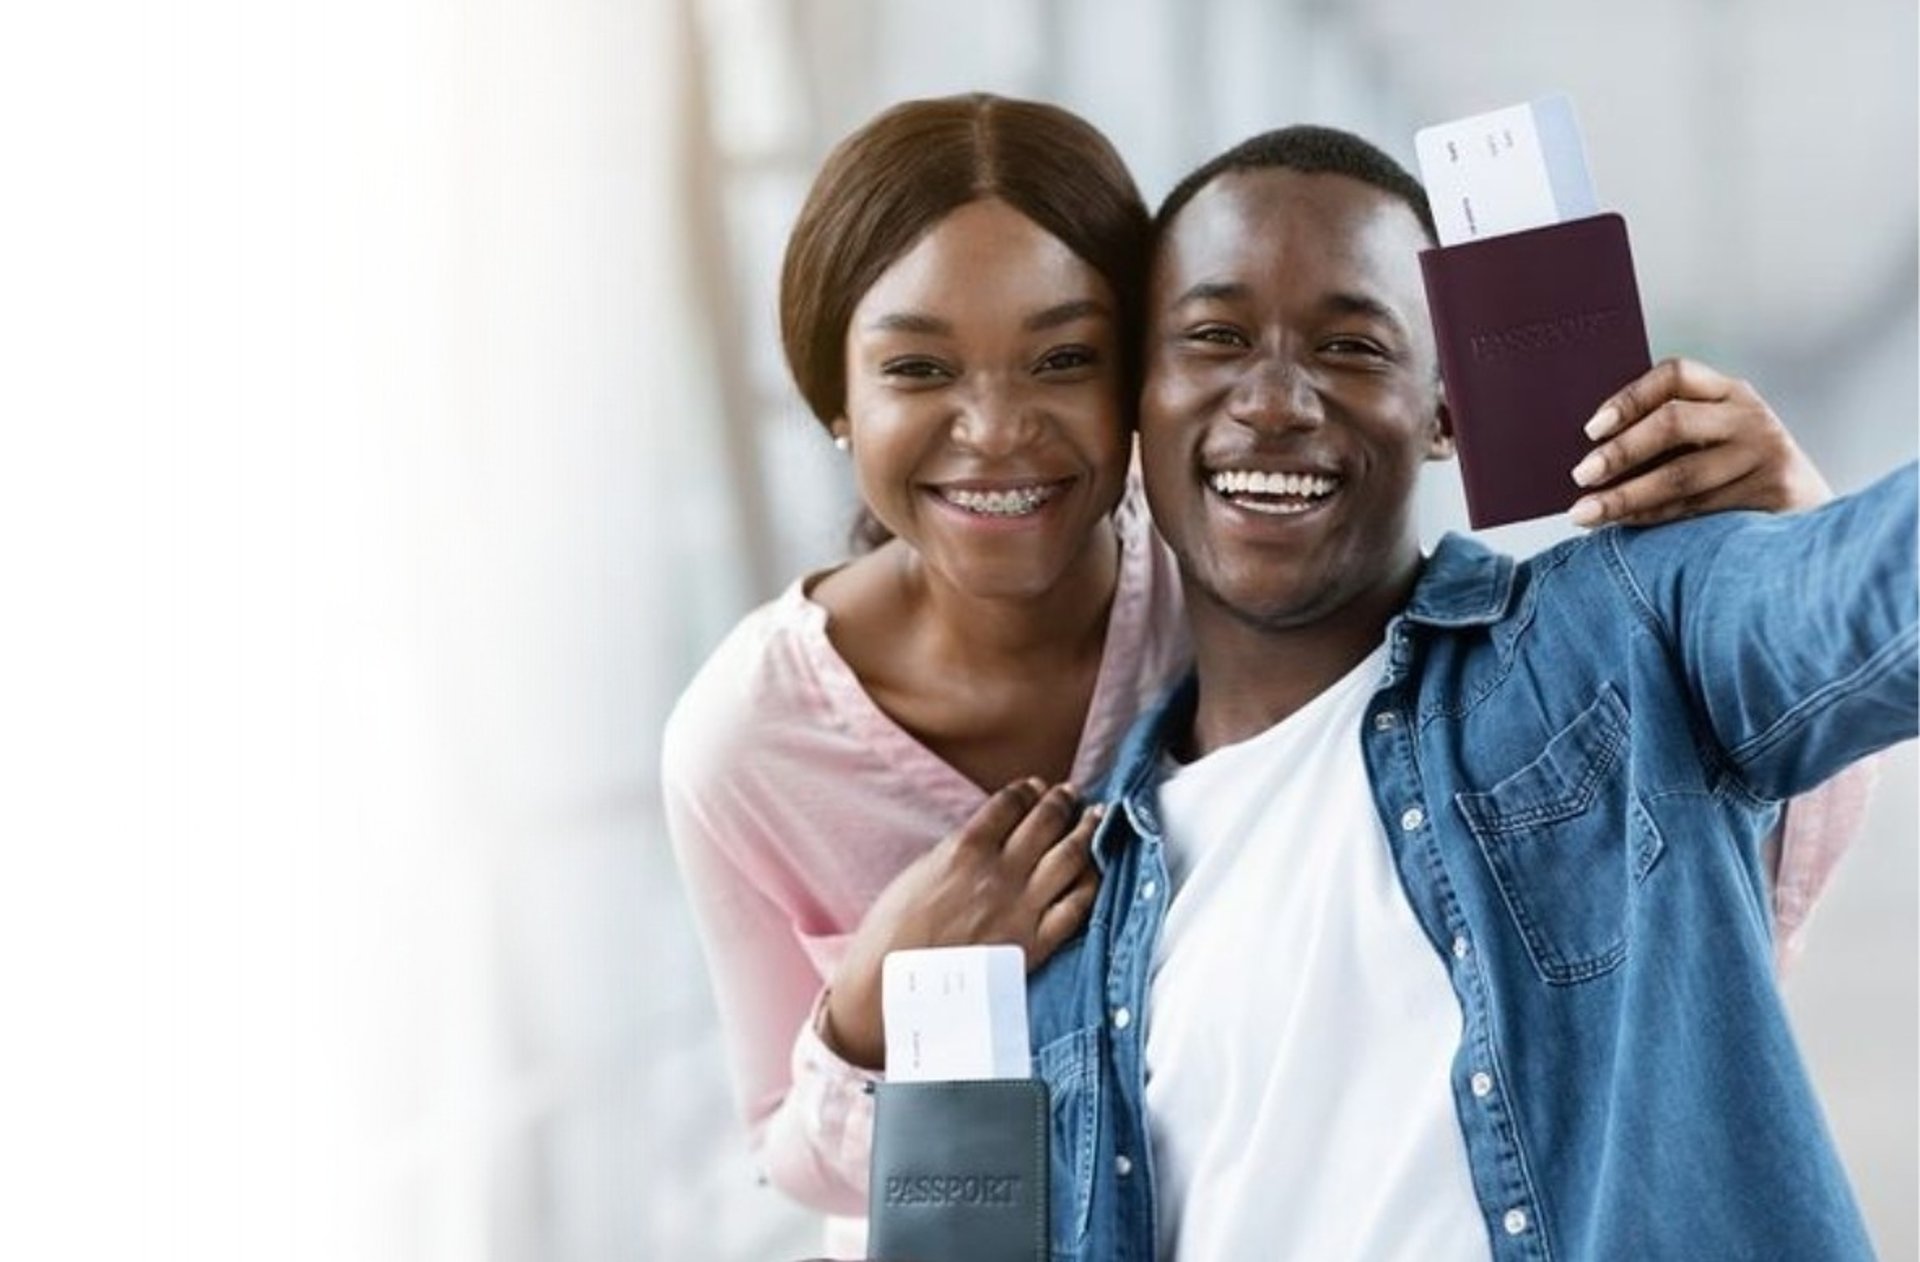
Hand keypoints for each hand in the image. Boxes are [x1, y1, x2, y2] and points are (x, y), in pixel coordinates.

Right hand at [821, 778, 1102, 1069]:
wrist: (896, 988)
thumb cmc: (894, 932)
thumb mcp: (919, 872)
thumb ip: (957, 850)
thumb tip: (987, 837)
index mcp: (966, 849)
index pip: (1010, 804)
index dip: (1028, 790)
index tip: (1036, 785)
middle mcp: (1001, 872)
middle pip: (1045, 822)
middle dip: (1061, 801)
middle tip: (1069, 793)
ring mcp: (1023, 908)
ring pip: (1070, 857)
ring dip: (1085, 830)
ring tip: (1095, 816)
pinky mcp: (1036, 943)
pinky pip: (1077, 907)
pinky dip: (1090, 882)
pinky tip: (1095, 870)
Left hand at [1567, 357, 1830, 526]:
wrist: (1812, 516)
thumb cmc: (1738, 476)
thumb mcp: (1714, 439)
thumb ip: (1668, 435)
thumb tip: (1592, 454)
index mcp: (1728, 392)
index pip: (1675, 375)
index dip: (1629, 398)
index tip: (1591, 429)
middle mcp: (1748, 416)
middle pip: (1673, 422)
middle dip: (1620, 451)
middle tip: (1580, 475)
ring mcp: (1763, 453)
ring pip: (1681, 475)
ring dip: (1625, 497)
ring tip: (1584, 513)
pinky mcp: (1771, 491)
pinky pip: (1696, 507)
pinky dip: (1652, 517)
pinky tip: (1622, 524)